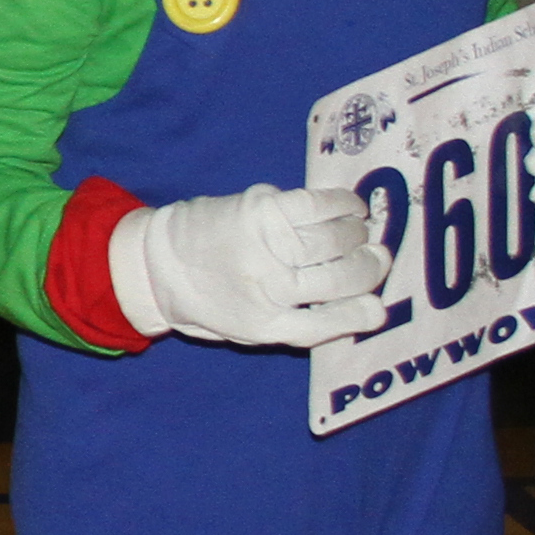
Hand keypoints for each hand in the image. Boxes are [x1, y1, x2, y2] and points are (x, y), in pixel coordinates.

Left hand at [112, 182, 385, 347]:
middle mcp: (267, 286)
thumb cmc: (209, 301)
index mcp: (265, 324)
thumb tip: (368, 310)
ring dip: (359, 236)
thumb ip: (305, 325)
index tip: (378, 306)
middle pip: (342, 278)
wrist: (155, 263)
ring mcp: (265, 243)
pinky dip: (345, 204)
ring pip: (337, 239)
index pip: (330, 324)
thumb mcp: (251, 331)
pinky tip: (353, 210)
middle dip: (370, 268)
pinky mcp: (261, 207)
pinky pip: (319, 203)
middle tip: (379, 260)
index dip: (362, 314)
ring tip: (361, 235)